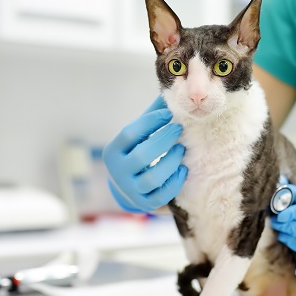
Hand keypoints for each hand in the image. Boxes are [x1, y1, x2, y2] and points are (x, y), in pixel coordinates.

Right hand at [102, 96, 187, 212]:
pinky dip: (175, 182)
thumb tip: (171, 91)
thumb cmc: (138, 151)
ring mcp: (130, 190)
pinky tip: (183, 170)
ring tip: (182, 150)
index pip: (129, 134)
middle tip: (179, 129)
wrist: (129, 186)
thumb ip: (152, 115)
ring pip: (152, 178)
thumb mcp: (139, 135)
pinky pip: (162, 196)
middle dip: (163, 140)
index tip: (167, 113)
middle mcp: (117, 172)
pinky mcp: (145, 204)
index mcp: (112, 151)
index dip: (150, 122)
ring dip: (171, 162)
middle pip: (141, 157)